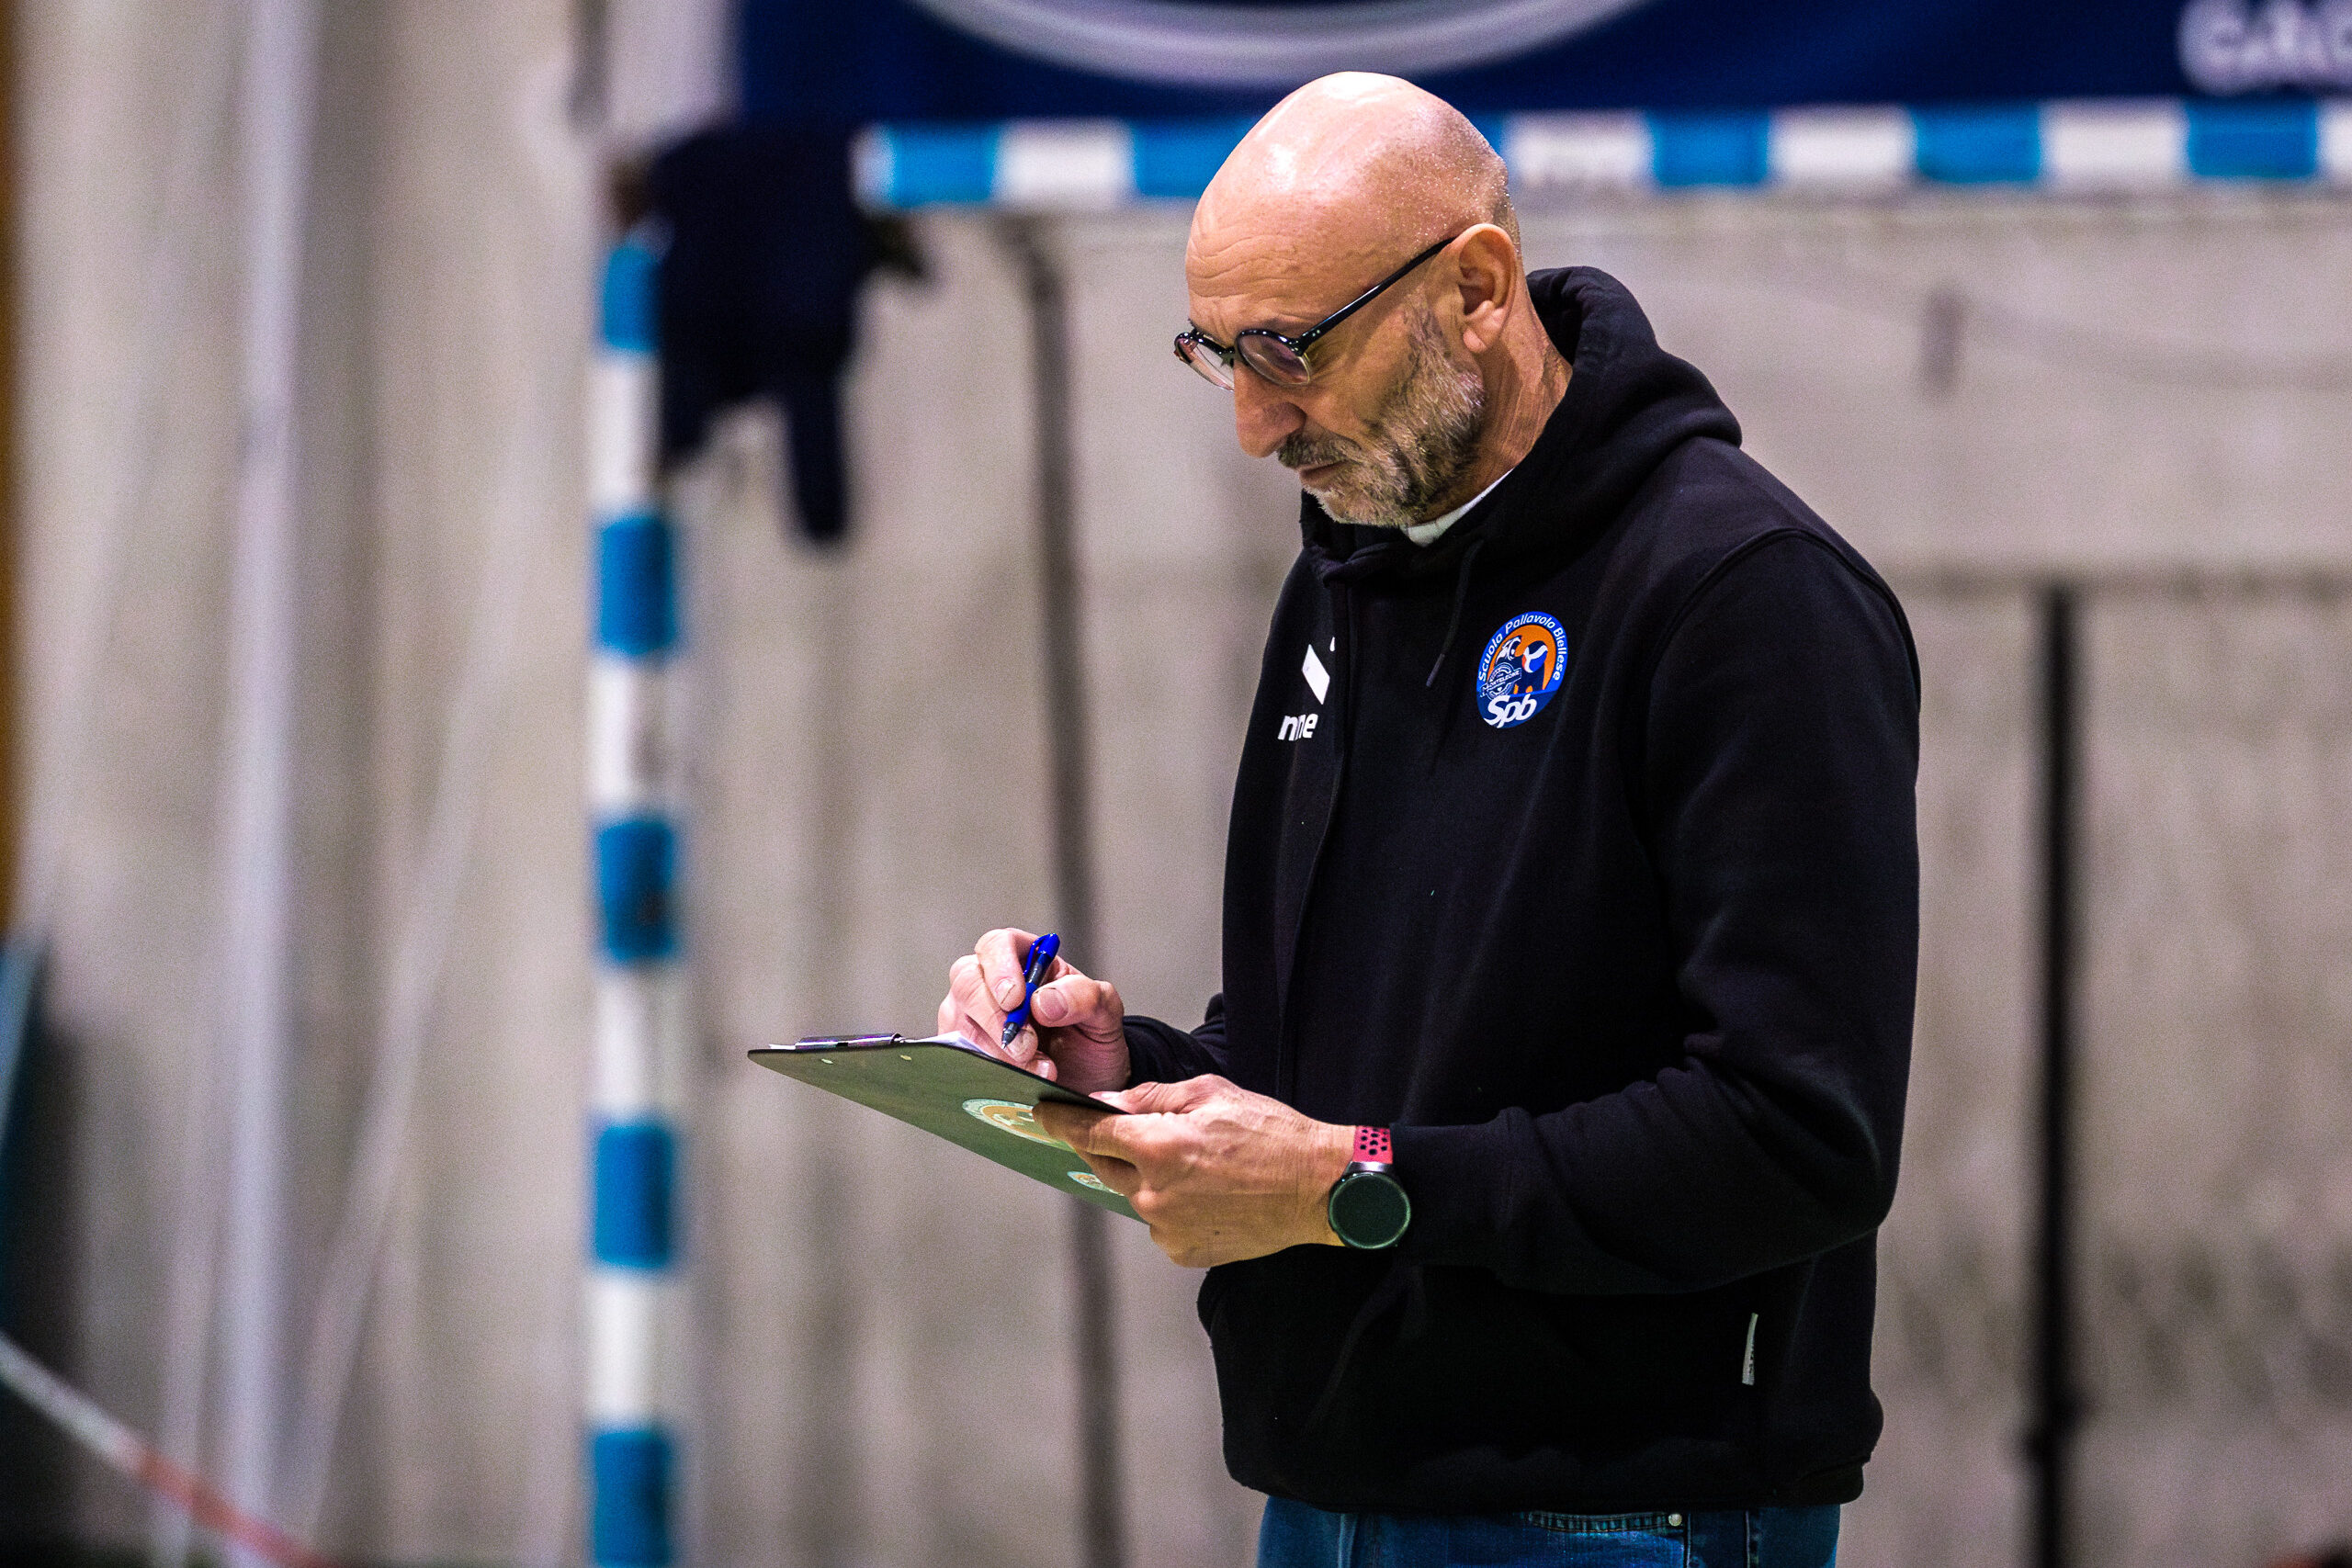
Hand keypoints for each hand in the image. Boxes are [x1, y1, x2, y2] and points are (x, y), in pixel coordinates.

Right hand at [936, 928, 1130, 1094]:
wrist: (1087, 1083)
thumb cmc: (1090, 1038)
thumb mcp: (1104, 1013)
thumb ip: (1084, 997)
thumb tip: (1042, 1001)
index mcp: (1025, 959)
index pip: (996, 945)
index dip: (1000, 968)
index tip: (1015, 999)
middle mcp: (989, 983)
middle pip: (967, 983)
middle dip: (995, 1018)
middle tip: (1027, 1048)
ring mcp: (971, 1017)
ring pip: (961, 1024)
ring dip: (997, 1052)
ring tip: (1039, 1070)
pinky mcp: (964, 1052)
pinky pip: (960, 1058)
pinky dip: (988, 1072)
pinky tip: (1018, 1081)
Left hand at [1034, 1076, 1354, 1267]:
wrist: (1317, 1188)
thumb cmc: (1270, 1133)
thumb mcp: (1211, 1094)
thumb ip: (1151, 1097)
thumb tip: (1108, 1103)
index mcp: (1157, 1147)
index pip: (1089, 1132)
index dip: (1061, 1120)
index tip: (1042, 1112)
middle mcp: (1152, 1193)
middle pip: (1104, 1164)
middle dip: (1107, 1145)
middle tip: (1130, 1130)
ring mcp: (1166, 1228)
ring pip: (1134, 1194)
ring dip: (1147, 1177)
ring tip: (1196, 1164)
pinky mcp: (1182, 1252)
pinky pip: (1159, 1222)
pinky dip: (1170, 1205)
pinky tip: (1207, 1193)